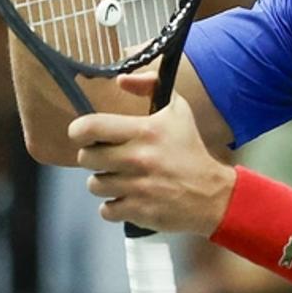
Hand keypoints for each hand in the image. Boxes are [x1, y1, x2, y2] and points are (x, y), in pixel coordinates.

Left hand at [68, 72, 234, 234]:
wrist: (212, 193)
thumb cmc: (190, 149)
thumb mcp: (178, 108)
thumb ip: (150, 85)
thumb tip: (120, 80)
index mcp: (144, 131)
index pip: (90, 128)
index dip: (79, 130)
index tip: (83, 134)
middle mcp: (137, 159)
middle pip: (86, 158)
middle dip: (93, 157)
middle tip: (107, 157)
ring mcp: (137, 188)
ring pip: (94, 185)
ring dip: (103, 181)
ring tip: (119, 177)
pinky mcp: (138, 212)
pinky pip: (106, 210)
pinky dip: (113, 205)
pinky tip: (127, 196)